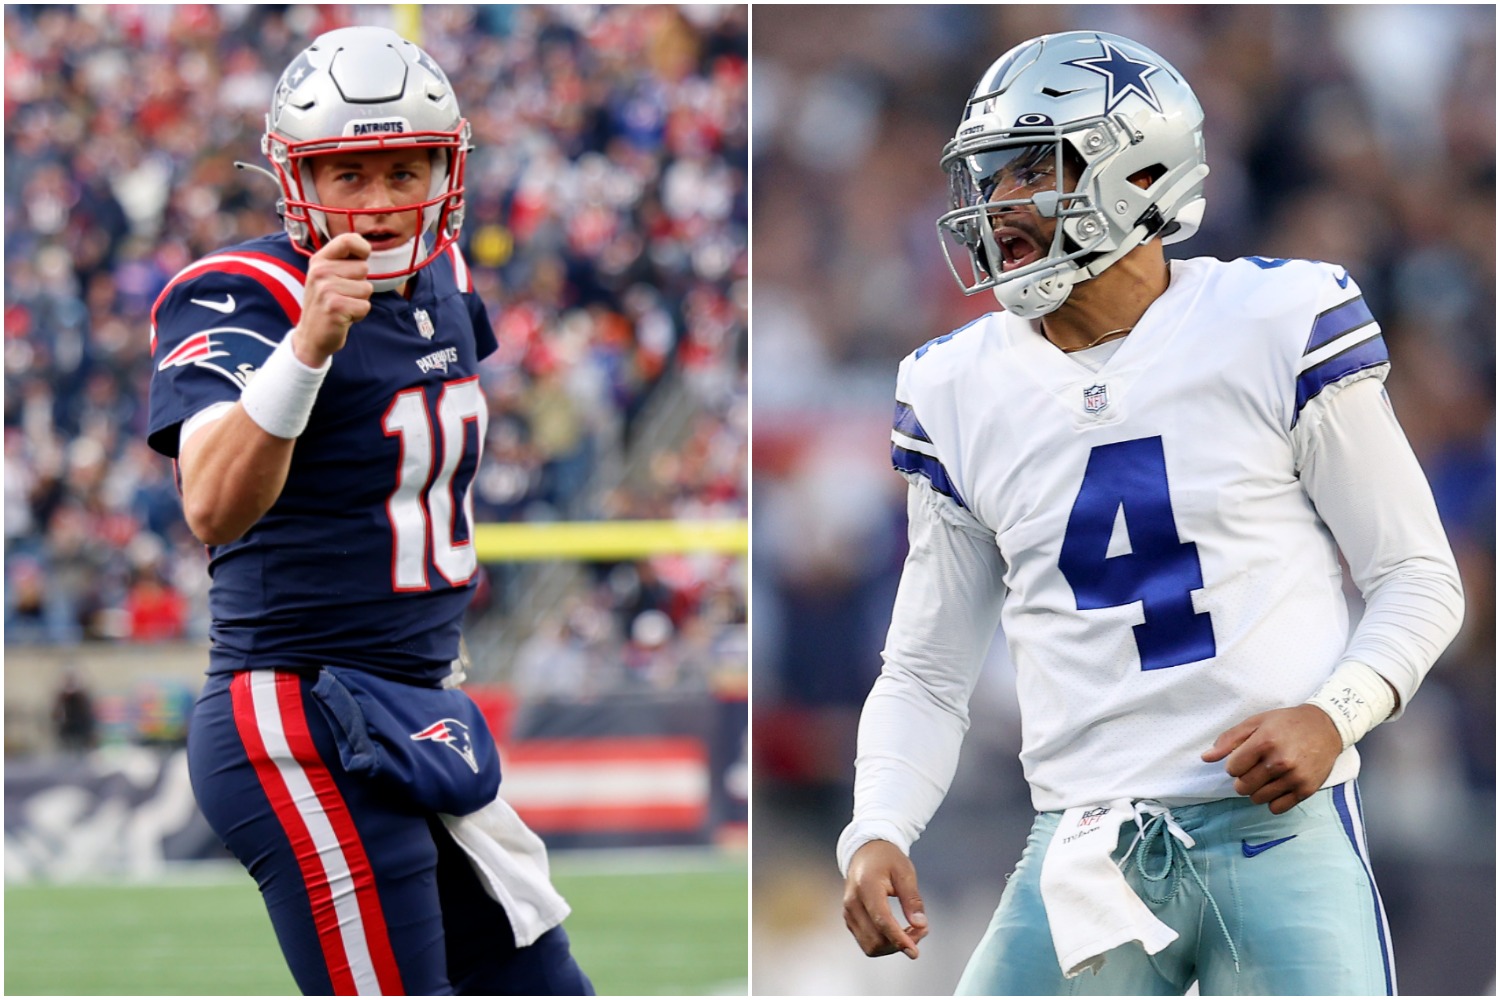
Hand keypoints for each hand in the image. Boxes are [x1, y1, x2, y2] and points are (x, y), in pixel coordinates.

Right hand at [292, 232, 372, 366]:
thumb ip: (343, 261)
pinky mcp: (335, 307)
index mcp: (319, 260)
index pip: (348, 239)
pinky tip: (343, 317)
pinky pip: (365, 306)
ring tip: (342, 305)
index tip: (360, 259)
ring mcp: (326, 289)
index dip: (363, 248)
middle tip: (342, 295)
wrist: (310, 336)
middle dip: (360, 284)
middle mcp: (320, 271)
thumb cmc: (326, 304)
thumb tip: (367, 246)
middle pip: (363, 268)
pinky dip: (359, 314)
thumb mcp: (327, 276)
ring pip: (367, 288)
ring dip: (359, 300)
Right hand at [842, 840, 928, 959]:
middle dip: (900, 943)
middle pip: (875, 939)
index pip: (882, 920)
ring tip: (912, 931)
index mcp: (866, 886)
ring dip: (893, 946)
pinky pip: (866, 942)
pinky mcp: (849, 919)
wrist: (864, 852)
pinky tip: (899, 932)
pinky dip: (884, 943)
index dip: (899, 939)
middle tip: (922, 929)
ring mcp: (848, 912)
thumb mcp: (905, 872)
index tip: (915, 952)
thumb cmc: (887, 859)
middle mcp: (852, 902)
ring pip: (870, 946)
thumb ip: (912, 899)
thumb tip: (920, 925)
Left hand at [1202, 705, 1342, 814]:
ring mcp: (1294, 778)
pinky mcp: (1306, 790)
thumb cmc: (1286, 723)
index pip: (1232, 769)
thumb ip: (1228, 740)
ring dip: (1257, 790)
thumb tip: (1205, 758)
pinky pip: (1277, 808)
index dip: (1234, 765)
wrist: (1326, 727)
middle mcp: (1279, 762)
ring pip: (1258, 799)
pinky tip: (1277, 786)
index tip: (1244, 759)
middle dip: (1242, 780)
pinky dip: (1273, 800)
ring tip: (1266, 776)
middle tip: (1254, 769)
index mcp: (1264, 742)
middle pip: (1243, 787)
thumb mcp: (1255, 722)